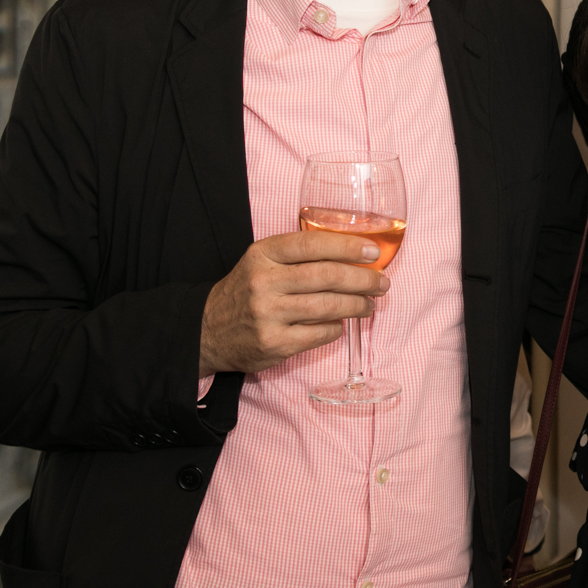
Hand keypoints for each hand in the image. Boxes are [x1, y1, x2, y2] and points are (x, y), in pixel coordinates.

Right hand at [198, 232, 389, 376]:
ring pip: (327, 306)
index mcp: (262, 255)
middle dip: (362, 279)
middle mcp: (263, 282)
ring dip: (357, 305)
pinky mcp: (274, 344)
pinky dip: (337, 327)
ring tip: (370, 304)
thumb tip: (354, 256)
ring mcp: (267, 315)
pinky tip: (342, 323)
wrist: (206, 331)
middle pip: (325, 276)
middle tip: (382, 283)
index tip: (372, 251)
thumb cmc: (246, 290)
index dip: (347, 246)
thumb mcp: (262, 262)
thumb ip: (299, 255)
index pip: (311, 244)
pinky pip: (319, 333)